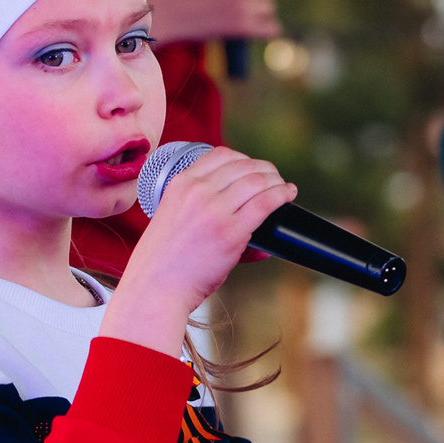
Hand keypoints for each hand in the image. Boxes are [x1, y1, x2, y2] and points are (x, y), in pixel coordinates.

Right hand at [101, 147, 296, 356]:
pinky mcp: (232, 232)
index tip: (254, 169)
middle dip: (265, 170)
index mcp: (181, 184)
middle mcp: (198, 191)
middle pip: (244, 166)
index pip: (221, 155)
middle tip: (274, 180)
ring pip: (258, 181)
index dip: (244, 159)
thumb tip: (231, 206)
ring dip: (276, 181)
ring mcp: (216, 210)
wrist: (155, 287)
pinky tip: (288, 194)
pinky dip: (281, 195)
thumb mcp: (171, 216)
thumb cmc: (163, 261)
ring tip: (284, 188)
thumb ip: (196, 205)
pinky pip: (265, 203)